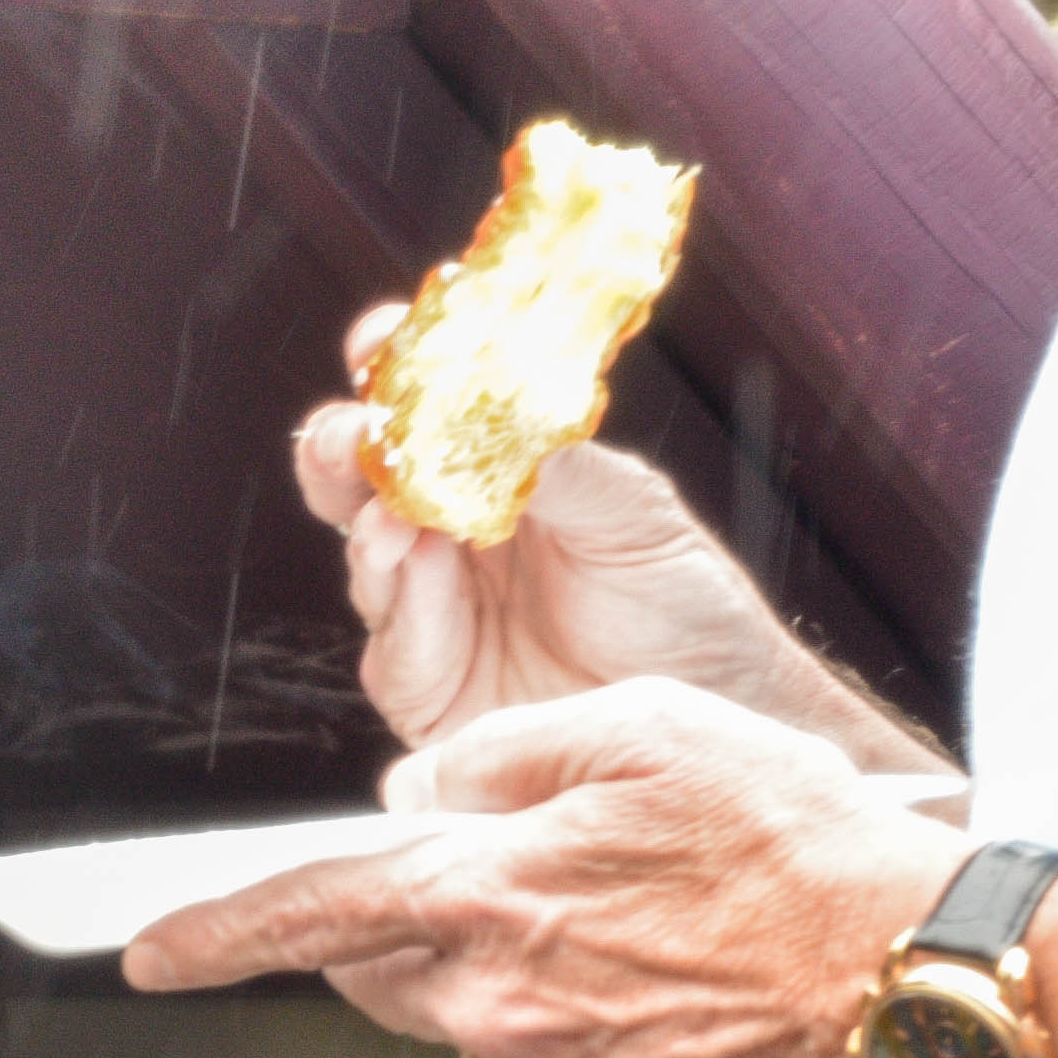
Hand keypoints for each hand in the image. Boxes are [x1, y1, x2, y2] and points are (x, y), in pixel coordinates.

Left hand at [122, 678, 966, 1057]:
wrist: (913, 977)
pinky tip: (675, 1001)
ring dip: (523, 984)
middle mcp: (496, 1005)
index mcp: (487, 894)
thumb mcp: (650, 730)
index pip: (309, 912)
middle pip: (387, 976)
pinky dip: (592, 1040)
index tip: (144, 953)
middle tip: (526, 893)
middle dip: (417, 934)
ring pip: (476, 1030)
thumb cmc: (800, 844)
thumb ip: (508, 754)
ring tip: (646, 940)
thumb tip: (422, 788)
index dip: (215, 932)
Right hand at [298, 305, 950, 777]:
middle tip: (350, 433)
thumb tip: (489, 411)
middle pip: (360, 482)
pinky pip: (393, 645)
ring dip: (370, 525)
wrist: (715, 718)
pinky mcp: (428, 691)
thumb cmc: (686, 611)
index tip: (384, 339)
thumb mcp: (632, 512)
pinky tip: (422, 576)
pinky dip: (403, 608)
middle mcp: (452, 542)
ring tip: (396, 511)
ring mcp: (432, 616)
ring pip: (364, 559)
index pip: (425, 414)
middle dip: (342, 448)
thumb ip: (552, 464)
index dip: (395, 372)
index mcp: (499, 481)